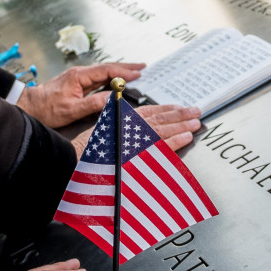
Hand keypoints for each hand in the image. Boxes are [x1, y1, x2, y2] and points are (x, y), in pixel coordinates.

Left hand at [16, 62, 144, 127]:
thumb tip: (112, 99)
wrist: (30, 106)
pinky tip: (117, 79)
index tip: (138, 74)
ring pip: (103, 71)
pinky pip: (98, 77)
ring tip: (135, 71)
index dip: (124, 72)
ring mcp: (78, 77)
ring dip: (120, 71)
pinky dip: (111, 76)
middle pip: (107, 67)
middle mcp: (79, 73)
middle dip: (126, 67)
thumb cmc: (47, 109)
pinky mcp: (77, 82)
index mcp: (79, 76)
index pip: (107, 71)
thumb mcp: (71, 110)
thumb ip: (93, 104)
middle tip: (143, 66)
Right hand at [70, 104, 200, 157]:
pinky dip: (175, 140)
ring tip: (196, 121)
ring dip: (182, 125)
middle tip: (195, 111)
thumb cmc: (84, 152)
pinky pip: (162, 145)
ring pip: (164, 129)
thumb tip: (129, 131)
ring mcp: (135, 139)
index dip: (164, 109)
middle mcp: (130, 128)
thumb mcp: (100, 134)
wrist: (74, 163)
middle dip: (179, 115)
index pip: (148, 113)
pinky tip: (187, 137)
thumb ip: (117, 130)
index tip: (177, 107)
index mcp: (122, 121)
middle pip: (160, 119)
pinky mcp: (139, 152)